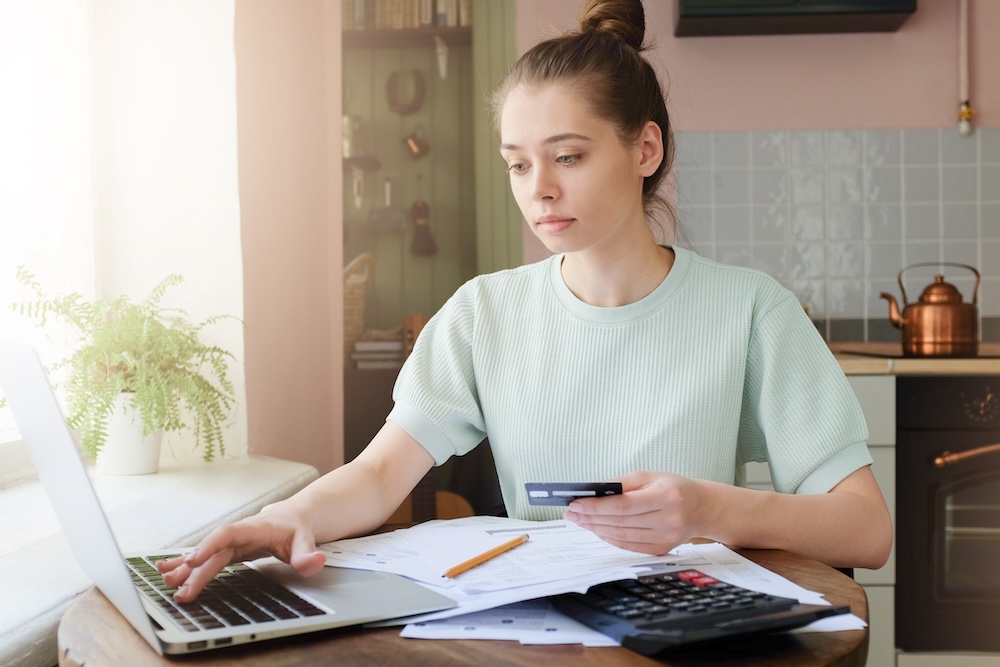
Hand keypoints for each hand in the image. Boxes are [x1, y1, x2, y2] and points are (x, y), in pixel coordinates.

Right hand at [155, 501, 326, 601]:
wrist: (295, 516)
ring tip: (166, 580)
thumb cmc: (298, 528)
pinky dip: (186, 563)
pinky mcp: (228, 549)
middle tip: (181, 591)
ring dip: (185, 567)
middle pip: (213, 552)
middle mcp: (238, 534)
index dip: (210, 546)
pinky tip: (168, 570)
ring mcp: (231, 541)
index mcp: (254, 528)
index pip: (228, 535)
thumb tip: (315, 562)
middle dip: (195, 571)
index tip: (194, 561)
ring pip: (206, 555)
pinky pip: (206, 556)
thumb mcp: (306, 541)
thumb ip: (308, 554)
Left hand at [563, 471, 707, 554]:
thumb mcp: (651, 476)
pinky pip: (628, 546)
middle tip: (570, 513)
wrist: (703, 508)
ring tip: (580, 520)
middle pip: (619, 522)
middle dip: (590, 518)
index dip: (596, 507)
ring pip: (621, 536)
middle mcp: (667, 520)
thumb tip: (593, 493)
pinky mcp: (661, 550)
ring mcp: (665, 539)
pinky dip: (609, 538)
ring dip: (596, 529)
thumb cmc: (674, 488)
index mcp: (665, 497)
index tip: (575, 504)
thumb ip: (622, 484)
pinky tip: (597, 529)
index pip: (623, 506)